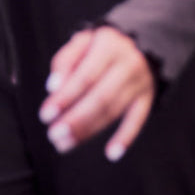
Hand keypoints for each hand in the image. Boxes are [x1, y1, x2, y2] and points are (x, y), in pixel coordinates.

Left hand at [39, 25, 156, 161]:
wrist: (142, 41)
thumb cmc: (102, 46)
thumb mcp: (83, 41)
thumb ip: (65, 61)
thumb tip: (54, 86)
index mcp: (110, 46)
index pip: (86, 75)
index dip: (65, 97)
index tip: (46, 114)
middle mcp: (129, 63)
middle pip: (101, 97)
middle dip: (76, 119)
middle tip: (54, 135)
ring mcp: (141, 81)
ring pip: (114, 110)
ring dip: (89, 130)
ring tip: (65, 144)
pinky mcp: (148, 97)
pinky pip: (138, 119)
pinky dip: (126, 137)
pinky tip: (112, 153)